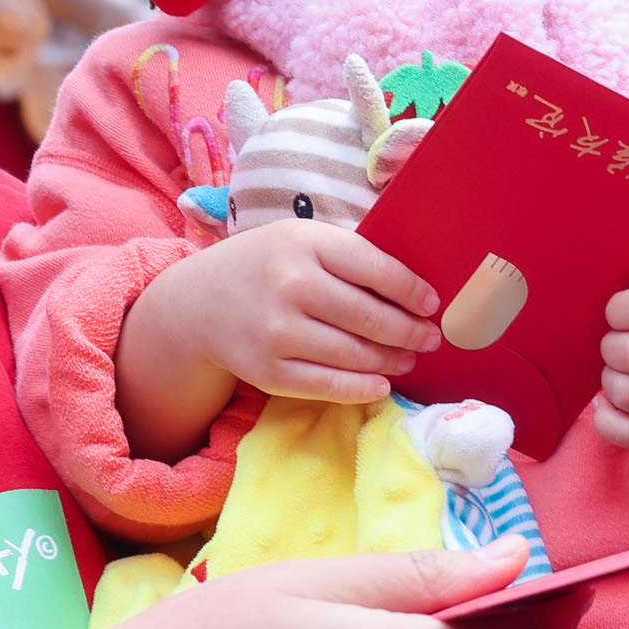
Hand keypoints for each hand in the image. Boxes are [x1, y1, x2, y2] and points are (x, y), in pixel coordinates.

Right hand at [116, 220, 439, 459]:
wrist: (197, 304)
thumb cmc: (265, 267)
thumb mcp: (300, 241)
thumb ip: (349, 257)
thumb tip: (415, 291)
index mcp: (304, 243)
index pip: (375, 269)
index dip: (412, 291)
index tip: (432, 304)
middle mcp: (290, 286)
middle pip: (369, 317)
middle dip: (409, 332)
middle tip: (429, 338)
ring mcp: (276, 331)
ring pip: (354, 354)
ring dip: (391, 361)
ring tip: (408, 359)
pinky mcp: (267, 371)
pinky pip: (327, 385)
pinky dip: (361, 388)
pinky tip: (381, 383)